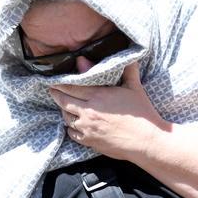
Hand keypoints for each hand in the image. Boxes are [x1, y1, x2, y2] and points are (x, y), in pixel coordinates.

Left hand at [49, 62, 169, 160]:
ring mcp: (87, 128)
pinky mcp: (89, 141)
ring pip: (66, 117)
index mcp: (98, 96)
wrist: (145, 141)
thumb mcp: (134, 87)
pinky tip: (73, 123)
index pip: (71, 86)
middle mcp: (88, 111)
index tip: (53, 79)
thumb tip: (127, 55)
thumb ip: (127, 70)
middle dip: (55, 94)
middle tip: (51, 89)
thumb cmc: (142, 113)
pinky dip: (70, 127)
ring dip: (63, 110)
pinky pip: (72, 133)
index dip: (60, 83)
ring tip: (63, 105)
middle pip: (63, 101)